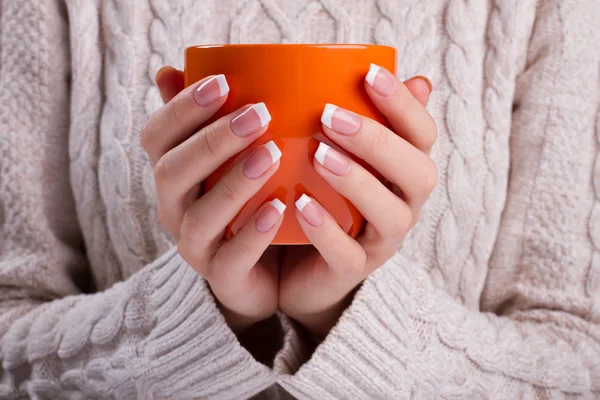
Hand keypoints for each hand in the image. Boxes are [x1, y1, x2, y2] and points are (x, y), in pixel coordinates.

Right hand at [142, 67, 283, 332]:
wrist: (262, 268)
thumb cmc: (246, 200)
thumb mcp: (229, 158)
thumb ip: (206, 119)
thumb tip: (172, 69)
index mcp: (173, 175)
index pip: (157, 137)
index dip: (182, 109)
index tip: (224, 82)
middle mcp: (174, 209)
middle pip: (173, 173)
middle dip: (212, 141)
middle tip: (259, 114)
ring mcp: (196, 246)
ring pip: (200, 217)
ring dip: (234, 183)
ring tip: (271, 154)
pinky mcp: (223, 278)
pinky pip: (232, 259)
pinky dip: (253, 233)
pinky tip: (279, 209)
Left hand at [278, 66, 436, 337]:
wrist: (303, 263)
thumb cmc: (326, 195)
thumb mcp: (341, 154)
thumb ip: (364, 118)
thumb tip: (411, 79)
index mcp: (404, 172)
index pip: (423, 135)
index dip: (404, 105)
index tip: (369, 74)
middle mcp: (404, 205)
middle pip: (417, 173)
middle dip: (378, 141)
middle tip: (330, 116)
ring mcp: (382, 242)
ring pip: (390, 215)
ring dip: (357, 182)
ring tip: (318, 155)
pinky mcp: (353, 271)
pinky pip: (348, 254)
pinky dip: (326, 229)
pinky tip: (300, 203)